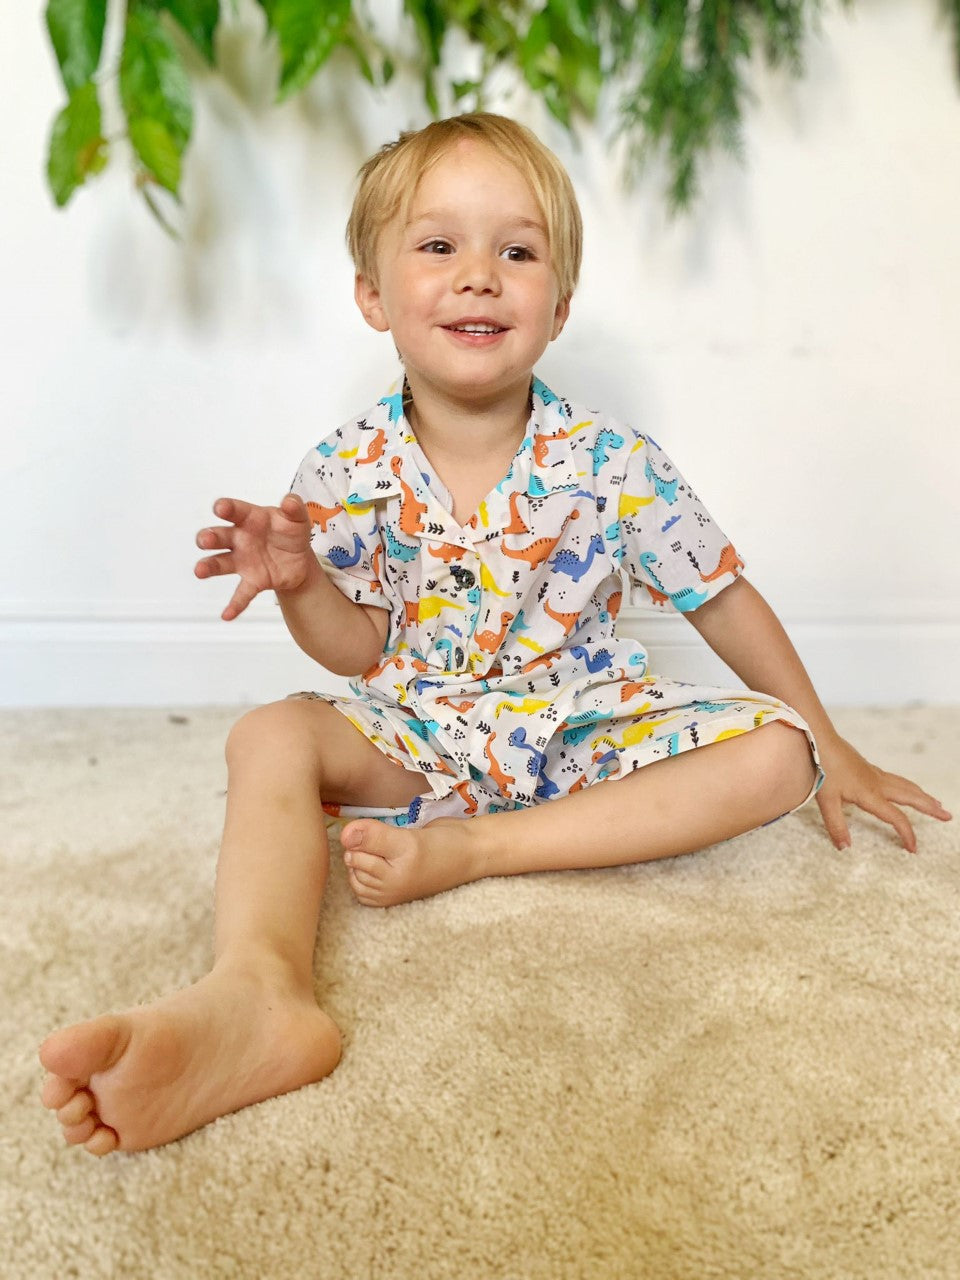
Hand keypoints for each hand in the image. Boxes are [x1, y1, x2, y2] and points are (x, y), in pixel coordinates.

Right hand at [194, 493, 313, 620]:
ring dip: (208, 566)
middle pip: (220, 536)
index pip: (235, 511)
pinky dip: (234, 604)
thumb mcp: (297, 518)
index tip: (220, 508)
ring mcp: (243, 561)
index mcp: (250, 518)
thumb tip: (289, 500)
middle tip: (205, 540)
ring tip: (199, 571)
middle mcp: (240, 539)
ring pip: (220, 563)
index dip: (226, 508)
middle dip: (210, 537)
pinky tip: (226, 615)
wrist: (299, 560)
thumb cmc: (291, 532)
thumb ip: (294, 508)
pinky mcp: (252, 581)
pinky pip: (241, 593)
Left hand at [815, 733, 951, 853]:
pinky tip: (906, 788)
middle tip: (947, 816)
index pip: (896, 817)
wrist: (820, 740)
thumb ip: (836, 825)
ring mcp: (874, 774)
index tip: (913, 849)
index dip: (907, 834)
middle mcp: (877, 783)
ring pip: (905, 785)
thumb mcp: (826, 801)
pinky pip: (896, 779)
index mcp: (871, 794)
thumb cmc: (822, 768)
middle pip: (911, 797)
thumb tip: (845, 847)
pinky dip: (908, 786)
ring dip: (922, 795)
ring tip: (935, 803)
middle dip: (930, 807)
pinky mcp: (868, 767)